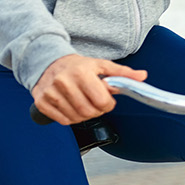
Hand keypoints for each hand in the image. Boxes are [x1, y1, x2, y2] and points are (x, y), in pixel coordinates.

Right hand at [31, 54, 147, 125]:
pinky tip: (72, 107)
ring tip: (84, 103)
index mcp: (81, 73)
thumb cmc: (78, 66)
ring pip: (76, 118)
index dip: (108, 104)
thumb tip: (142, 76)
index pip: (101, 101)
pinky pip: (63, 121)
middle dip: (97, 111)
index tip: (106, 100)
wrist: (49, 63)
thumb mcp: (102, 65)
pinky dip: (71, 118)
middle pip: (89, 112)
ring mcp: (51, 93)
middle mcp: (64, 82)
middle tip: (96, 103)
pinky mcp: (42, 102)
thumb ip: (123, 73)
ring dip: (85, 116)